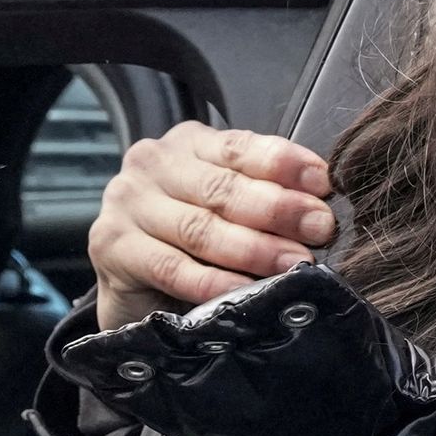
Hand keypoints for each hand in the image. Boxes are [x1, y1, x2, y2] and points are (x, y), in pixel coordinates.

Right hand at [87, 122, 338, 329]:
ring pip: (200, 228)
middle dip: (278, 209)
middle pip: (222, 188)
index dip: (284, 164)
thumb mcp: (231, 209)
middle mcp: (153, 164)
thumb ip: (267, 195)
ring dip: (254, 249)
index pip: (240, 147)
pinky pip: (172, 267)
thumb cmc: (194, 244)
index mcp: (189, 144)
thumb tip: (321, 204)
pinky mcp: (111, 245)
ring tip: (295, 263)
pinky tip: (245, 291)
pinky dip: (213, 282)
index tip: (323, 184)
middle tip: (320, 229)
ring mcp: (127, 203)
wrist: (135, 287)